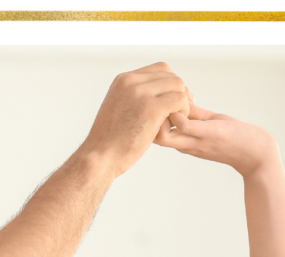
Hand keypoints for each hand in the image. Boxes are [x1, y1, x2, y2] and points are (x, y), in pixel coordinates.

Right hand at [84, 63, 193, 177]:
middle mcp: (131, 82)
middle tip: (182, 111)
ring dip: (182, 102)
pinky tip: (177, 124)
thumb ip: (133, 99)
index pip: (159, 70)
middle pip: (170, 75)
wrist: (100, 158)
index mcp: (123, 80)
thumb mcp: (118, 111)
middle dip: (180, 92)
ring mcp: (141, 93)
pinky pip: (180, 100)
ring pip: (177, 85)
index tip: (175, 100)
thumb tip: (154, 98)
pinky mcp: (152, 108)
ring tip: (177, 120)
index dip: (171, 83)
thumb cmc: (108, 143)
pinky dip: (184, 111)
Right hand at [154, 103, 278, 177]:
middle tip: (161, 101)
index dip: (152, 121)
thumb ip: (195, 115)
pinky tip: (187, 101)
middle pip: (154, 139)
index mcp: (185, 143)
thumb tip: (182, 101)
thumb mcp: (211, 125)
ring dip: (162, 116)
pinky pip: (183, 124)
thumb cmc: (236, 139)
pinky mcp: (207, 134)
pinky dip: (180, 111)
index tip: (161, 104)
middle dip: (150, 121)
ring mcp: (195, 142)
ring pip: (162, 136)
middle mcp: (186, 146)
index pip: (157, 136)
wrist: (256, 153)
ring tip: (173, 100)